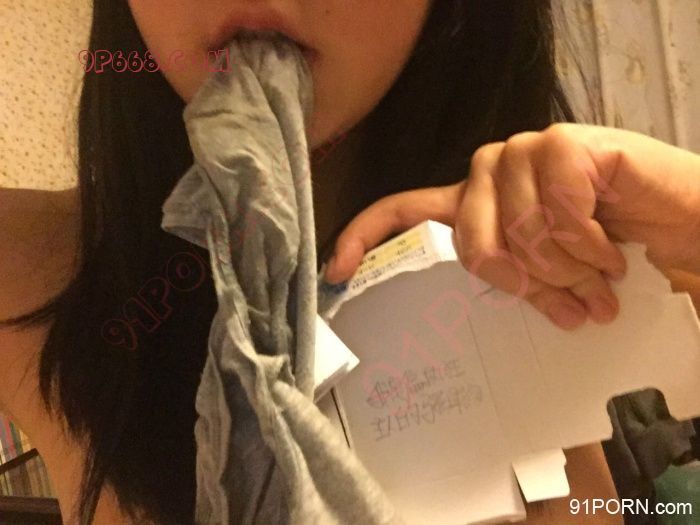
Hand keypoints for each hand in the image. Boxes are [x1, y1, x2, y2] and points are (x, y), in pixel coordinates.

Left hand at [322, 123, 699, 329]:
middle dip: (532, 285)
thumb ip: (518, 282)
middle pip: (474, 246)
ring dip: (570, 270)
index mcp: (472, 203)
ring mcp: (522, 152)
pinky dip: (593, 244)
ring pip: (523, 234)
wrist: (674, 218)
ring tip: (600, 272)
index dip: (364, 237)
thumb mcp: (549, 274)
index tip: (338, 272)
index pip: (402, 209)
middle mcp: (487, 172)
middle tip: (573, 299)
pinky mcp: (562, 143)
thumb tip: (503, 299)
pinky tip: (612, 245)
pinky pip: (562, 213)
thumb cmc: (605, 247)